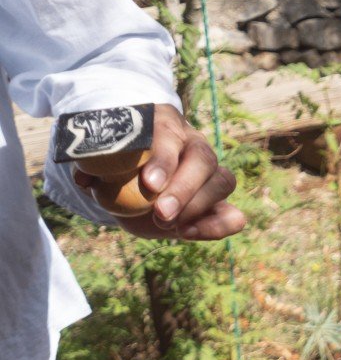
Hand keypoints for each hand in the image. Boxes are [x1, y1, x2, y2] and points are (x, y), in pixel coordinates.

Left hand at [75, 104, 244, 239]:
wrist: (128, 190)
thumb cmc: (115, 169)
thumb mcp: (99, 165)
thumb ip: (92, 166)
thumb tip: (86, 176)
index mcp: (164, 124)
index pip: (170, 135)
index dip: (164, 159)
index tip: (149, 184)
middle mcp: (194, 144)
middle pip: (204, 159)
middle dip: (184, 188)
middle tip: (160, 213)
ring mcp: (212, 174)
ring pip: (223, 182)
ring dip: (198, 207)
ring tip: (165, 225)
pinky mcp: (220, 204)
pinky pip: (234, 215)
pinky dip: (218, 226)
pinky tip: (188, 234)